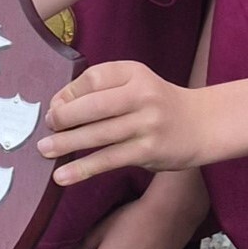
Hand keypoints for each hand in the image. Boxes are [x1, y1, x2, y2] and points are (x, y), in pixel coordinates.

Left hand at [39, 61, 206, 183]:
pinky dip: (82, 169)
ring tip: (44, 150)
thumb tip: (59, 106)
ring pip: (98, 135)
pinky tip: (63, 176)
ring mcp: (146, 124)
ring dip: (66, 144)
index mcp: (134, 73)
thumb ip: (103, 89)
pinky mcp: (148, 151)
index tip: (54, 106)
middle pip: (93, 106)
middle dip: (64, 117)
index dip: (69, 92)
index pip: (93, 77)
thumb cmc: (159, 103)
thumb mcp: (136, 83)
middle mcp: (141, 95)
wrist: (203, 124)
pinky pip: (108, 160)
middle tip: (47, 126)